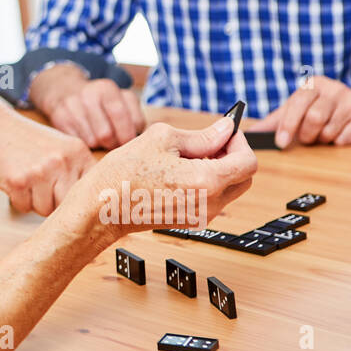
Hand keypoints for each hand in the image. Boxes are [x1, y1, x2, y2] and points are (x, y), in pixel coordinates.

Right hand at [0, 130, 94, 216]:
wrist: (0, 130)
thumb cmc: (35, 145)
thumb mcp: (65, 149)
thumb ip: (81, 172)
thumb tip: (97, 208)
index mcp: (79, 153)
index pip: (91, 191)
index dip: (80, 201)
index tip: (76, 205)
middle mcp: (62, 161)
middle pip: (67, 205)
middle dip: (56, 203)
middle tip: (46, 189)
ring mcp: (40, 171)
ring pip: (44, 210)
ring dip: (35, 202)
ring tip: (30, 182)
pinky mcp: (18, 181)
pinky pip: (24, 207)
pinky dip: (19, 200)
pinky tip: (18, 182)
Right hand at [30, 64, 145, 148]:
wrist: (63, 89)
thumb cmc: (99, 101)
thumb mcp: (119, 100)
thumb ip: (134, 117)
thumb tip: (142, 142)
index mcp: (108, 88)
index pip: (129, 121)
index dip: (131, 136)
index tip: (129, 139)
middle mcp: (89, 94)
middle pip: (108, 135)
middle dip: (113, 143)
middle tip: (113, 142)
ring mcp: (72, 106)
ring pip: (93, 141)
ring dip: (98, 144)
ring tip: (99, 137)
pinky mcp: (60, 117)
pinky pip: (78, 141)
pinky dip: (84, 143)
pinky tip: (85, 134)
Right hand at [76, 117, 257, 234]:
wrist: (102, 208)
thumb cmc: (124, 173)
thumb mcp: (162, 139)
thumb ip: (201, 136)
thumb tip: (224, 130)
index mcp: (206, 181)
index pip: (248, 162)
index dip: (239, 142)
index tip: (225, 132)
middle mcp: (209, 204)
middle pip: (244, 178)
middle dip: (232, 155)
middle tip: (209, 142)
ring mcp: (201, 216)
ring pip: (229, 188)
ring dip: (219, 169)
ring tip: (187, 157)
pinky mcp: (191, 221)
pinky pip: (213, 198)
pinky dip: (206, 182)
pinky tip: (179, 171)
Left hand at [244, 78, 350, 147]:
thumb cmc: (320, 109)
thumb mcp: (296, 110)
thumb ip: (273, 122)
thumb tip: (249, 134)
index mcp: (312, 84)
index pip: (297, 102)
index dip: (288, 124)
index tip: (281, 143)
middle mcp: (333, 88)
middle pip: (314, 118)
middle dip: (307, 135)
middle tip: (307, 138)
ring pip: (329, 130)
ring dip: (322, 139)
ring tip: (323, 135)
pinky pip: (347, 137)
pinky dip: (338, 142)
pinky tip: (339, 137)